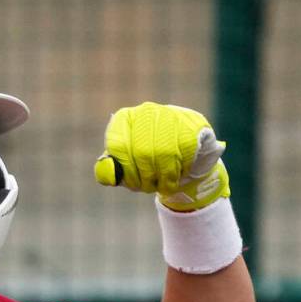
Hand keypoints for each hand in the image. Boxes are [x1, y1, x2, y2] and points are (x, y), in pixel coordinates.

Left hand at [93, 102, 229, 211]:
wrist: (188, 147)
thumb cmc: (150, 158)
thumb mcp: (127, 163)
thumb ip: (112, 170)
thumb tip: (108, 175)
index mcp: (125, 119)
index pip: (117, 146)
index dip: (124, 170)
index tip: (130, 182)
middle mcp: (147, 113)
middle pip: (140, 152)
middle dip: (142, 178)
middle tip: (145, 188)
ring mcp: (171, 117)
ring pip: (161, 155)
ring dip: (160, 179)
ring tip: (161, 186)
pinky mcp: (192, 127)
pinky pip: (182, 157)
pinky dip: (176, 175)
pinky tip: (176, 176)